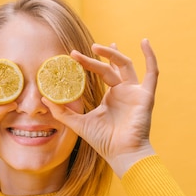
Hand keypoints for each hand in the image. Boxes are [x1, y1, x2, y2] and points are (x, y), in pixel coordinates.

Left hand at [44, 39, 158, 176]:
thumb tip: (43, 98)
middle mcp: (123, 92)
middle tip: (79, 52)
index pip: (101, 72)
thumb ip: (62, 112)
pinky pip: (152, 73)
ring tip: (97, 47)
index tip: (74, 55)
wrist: (121, 153)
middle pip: (111, 67)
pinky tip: (145, 42)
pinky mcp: (145, 96)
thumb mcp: (78, 124)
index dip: (89, 63)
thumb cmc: (103, 141)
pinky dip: (150, 57)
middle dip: (97, 57)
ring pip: (126, 65)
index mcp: (111, 97)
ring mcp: (135, 92)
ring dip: (113, 54)